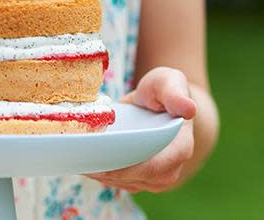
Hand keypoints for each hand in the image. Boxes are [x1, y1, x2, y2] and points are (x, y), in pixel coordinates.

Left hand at [87, 67, 196, 192]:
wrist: (159, 105)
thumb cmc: (164, 90)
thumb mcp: (170, 81)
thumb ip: (175, 92)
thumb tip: (188, 108)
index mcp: (179, 149)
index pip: (151, 166)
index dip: (125, 165)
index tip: (98, 156)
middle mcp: (168, 171)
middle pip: (131, 177)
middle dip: (104, 168)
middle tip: (77, 155)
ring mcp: (151, 180)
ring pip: (119, 182)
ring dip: (97, 170)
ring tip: (75, 154)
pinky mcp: (135, 181)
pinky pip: (113, 180)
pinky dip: (96, 170)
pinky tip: (80, 156)